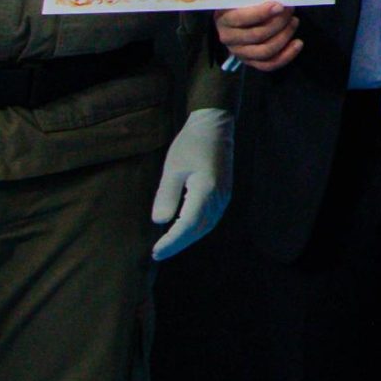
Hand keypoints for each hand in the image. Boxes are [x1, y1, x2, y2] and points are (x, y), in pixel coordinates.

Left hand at [150, 108, 233, 259]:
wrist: (215, 126)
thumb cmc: (191, 143)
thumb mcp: (173, 167)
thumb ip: (167, 195)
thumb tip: (160, 222)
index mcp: (206, 190)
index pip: (188, 225)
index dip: (172, 241)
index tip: (155, 251)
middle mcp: (219, 197)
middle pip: (199, 229)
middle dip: (178, 244)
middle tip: (158, 254)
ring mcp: (224, 195)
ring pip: (207, 226)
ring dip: (188, 238)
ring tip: (169, 246)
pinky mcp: (224, 193)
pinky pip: (211, 218)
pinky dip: (197, 229)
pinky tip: (185, 230)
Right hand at [216, 2, 299, 70]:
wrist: (234, 18)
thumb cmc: (242, 3)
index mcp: (224, 19)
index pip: (242, 18)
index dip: (262, 13)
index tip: (280, 6)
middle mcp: (229, 38)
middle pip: (257, 35)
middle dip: (279, 22)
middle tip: (290, 10)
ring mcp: (239, 52)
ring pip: (265, 51)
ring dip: (284, 36)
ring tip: (294, 22)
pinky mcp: (250, 62)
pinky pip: (269, 64)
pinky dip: (286, 55)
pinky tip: (298, 43)